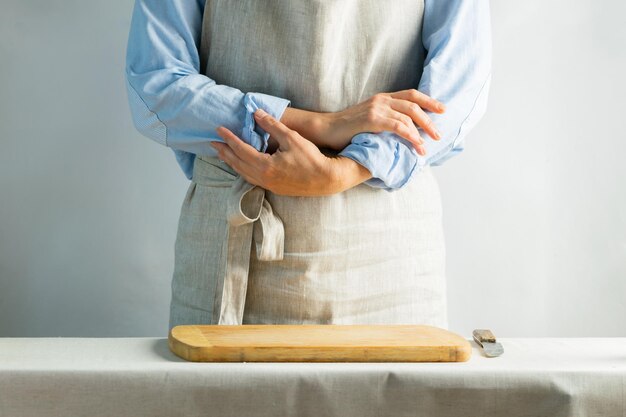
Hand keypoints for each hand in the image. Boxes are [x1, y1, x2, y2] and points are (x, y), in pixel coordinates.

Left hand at [210, 109, 371, 195]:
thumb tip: (257, 113)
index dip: (228, 138)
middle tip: (212, 142)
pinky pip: (251, 178)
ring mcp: (268, 185)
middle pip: (237, 163)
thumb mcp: (292, 138)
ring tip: (222, 153)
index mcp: (265, 165)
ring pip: (243, 173)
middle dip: (224, 152)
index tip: (219, 129)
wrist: (325, 179)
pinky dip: (242, 170)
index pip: (241, 149)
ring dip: (231, 162)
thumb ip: (272, 125)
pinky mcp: (274, 188)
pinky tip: (241, 166)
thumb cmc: (311, 158)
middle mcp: (263, 177)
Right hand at [302, 89, 445, 154]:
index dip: (429, 101)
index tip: (442, 109)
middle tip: (438, 134)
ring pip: (408, 115)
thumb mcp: (369, 120)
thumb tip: (403, 132)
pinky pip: (398, 126)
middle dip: (429, 118)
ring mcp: (376, 108)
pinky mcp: (372, 120)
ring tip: (427, 145)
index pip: (411, 94)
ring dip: (422, 131)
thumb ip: (385, 121)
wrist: (325, 129)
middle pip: (413, 104)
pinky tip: (417, 145)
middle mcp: (381, 100)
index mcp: (382, 98)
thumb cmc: (346, 129)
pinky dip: (411, 136)